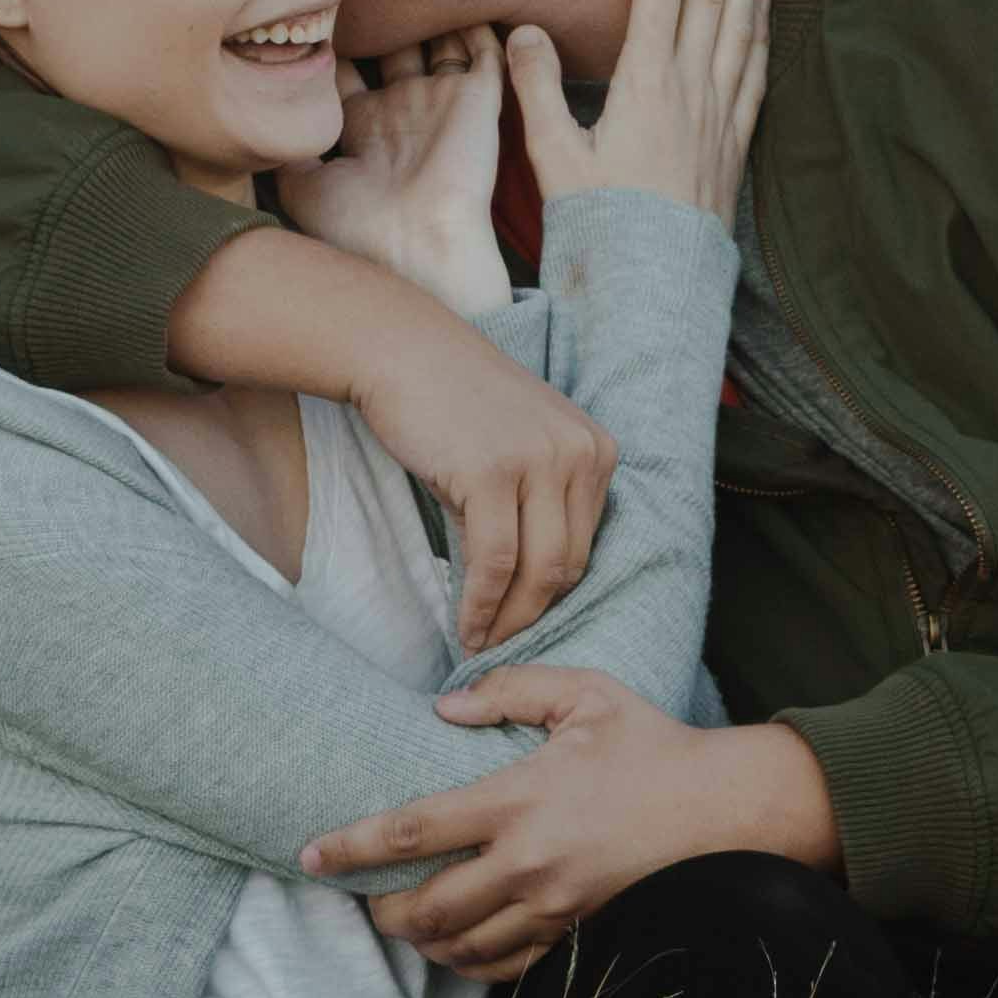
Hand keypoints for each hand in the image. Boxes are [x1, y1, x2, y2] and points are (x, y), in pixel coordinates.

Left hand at [273, 25, 512, 314]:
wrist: (415, 244)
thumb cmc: (355, 225)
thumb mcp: (301, 183)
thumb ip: (288, 141)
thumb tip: (266, 109)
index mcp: (364, 126)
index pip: (349, 69)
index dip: (337, 38)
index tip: (319, 1)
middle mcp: (403, 108)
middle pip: (394, 46)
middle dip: (385, 13)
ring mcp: (443, 102)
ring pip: (440, 42)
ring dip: (431, 9)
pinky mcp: (479, 99)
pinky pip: (485, 47)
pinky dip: (478, 20)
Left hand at [302, 666, 841, 980]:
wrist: (729, 810)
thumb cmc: (654, 746)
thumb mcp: (585, 694)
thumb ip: (508, 690)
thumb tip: (443, 708)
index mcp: (518, 799)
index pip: (411, 831)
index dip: (350, 847)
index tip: (311, 854)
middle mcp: (528, 863)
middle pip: (424, 911)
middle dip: (380, 913)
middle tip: (363, 899)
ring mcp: (554, 908)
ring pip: (461, 949)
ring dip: (422, 943)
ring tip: (407, 922)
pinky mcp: (579, 934)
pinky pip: (507, 967)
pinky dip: (471, 962)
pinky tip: (461, 943)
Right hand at [345, 328, 613, 653]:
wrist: (401, 350)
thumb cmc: (452, 402)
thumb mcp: (521, 444)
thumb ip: (541, 499)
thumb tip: (534, 585)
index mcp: (596, 449)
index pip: (587, 545)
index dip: (555, 595)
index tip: (524, 623)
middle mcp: (579, 453)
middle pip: (569, 565)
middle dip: (534, 616)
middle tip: (500, 646)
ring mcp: (539, 461)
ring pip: (538, 572)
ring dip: (508, 621)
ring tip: (480, 644)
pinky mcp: (493, 473)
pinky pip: (494, 563)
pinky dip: (480, 605)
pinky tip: (465, 626)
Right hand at [513, 0, 767, 225]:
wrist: (656, 289)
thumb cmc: (598, 227)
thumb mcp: (553, 159)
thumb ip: (537, 90)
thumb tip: (523, 31)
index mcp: (645, 82)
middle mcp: (691, 88)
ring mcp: (720, 114)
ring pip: (741, 21)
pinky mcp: (735, 143)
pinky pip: (756, 72)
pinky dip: (764, 29)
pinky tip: (767, 2)